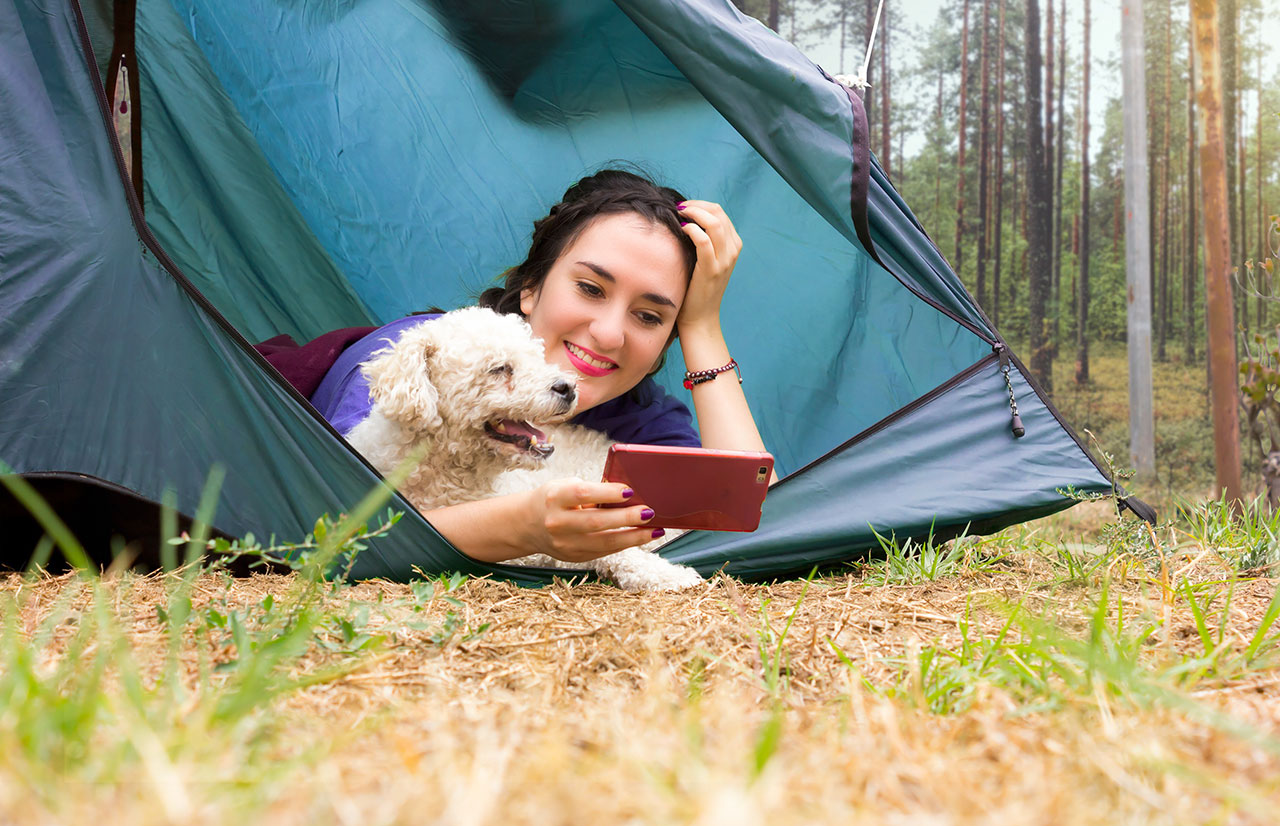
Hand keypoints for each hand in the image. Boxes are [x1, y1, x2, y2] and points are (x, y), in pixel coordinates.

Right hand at [522, 479, 660, 561]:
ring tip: (655, 530)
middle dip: (626, 518)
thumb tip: (628, 494)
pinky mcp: (574, 557)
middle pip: (596, 522)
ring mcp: (565, 544)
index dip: (608, 493)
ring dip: (633, 537)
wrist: (528, 524)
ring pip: (604, 542)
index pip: (583, 494)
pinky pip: (604, 551)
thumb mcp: (565, 486)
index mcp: (554, 498)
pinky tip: (640, 537)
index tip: (630, 491)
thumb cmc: (554, 499)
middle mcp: (557, 522)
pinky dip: (625, 544)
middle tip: (649, 512)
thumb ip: (592, 490)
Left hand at [676, 199, 741, 333]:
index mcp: (733, 245)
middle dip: (696, 206)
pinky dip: (692, 230)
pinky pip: (704, 241)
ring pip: (714, 223)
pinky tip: (681, 230)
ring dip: (694, 214)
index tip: (683, 207)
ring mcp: (724, 260)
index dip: (700, 205)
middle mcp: (732, 250)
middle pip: (718, 213)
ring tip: (678, 216)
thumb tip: (684, 216)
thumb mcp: (706, 259)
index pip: (720, 213)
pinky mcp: (711, 270)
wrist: (700, 317)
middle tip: (678, 209)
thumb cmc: (697, 287)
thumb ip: (704, 239)